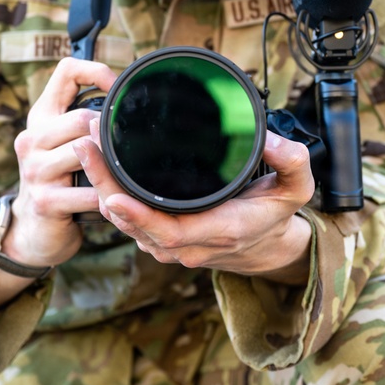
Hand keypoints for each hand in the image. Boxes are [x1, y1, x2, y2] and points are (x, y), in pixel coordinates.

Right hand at [3, 57, 117, 267]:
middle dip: (109, 134)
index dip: (97, 70)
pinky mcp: (45, 201)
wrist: (33, 230)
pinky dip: (110, 198)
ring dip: (112, 168)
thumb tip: (130, 96)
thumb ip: (86, 119)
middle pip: (82, 118)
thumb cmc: (59, 180)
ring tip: (126, 175)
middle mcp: (31, 139)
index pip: (66, 71)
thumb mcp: (64, 143)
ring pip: (87, 153)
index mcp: (40, 117)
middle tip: (127, 148)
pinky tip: (119, 200)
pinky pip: (91, 193)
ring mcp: (35, 170)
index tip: (120, 86)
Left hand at [75, 128, 314, 284]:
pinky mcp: (160, 238)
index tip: (116, 195)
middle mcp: (190, 245)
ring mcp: (171, 245)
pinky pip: (128, 221)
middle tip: (88, 144)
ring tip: (88, 144)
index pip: (172, 232)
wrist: (266, 245)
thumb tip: (272, 138)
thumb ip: (292, 161)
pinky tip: (98, 164)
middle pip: (136, 224)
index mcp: (221, 230)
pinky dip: (109, 195)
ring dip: (102, 187)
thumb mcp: (297, 186)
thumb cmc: (276, 213)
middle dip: (106, 186)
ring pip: (126, 223)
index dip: (141, 217)